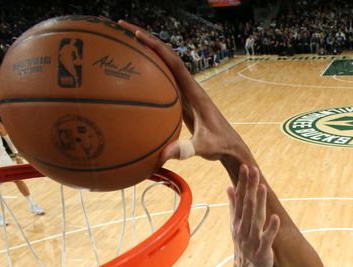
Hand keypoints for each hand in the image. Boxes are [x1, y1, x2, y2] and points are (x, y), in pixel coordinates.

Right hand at [118, 20, 251, 165]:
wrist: (231, 147)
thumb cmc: (219, 145)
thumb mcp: (202, 148)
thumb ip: (185, 149)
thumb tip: (163, 154)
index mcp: (195, 93)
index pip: (174, 63)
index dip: (156, 46)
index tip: (136, 33)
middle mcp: (190, 88)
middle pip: (166, 57)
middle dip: (146, 40)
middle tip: (122, 27)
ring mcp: (186, 93)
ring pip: (165, 67)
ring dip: (147, 53)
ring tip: (123, 42)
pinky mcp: (182, 101)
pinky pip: (164, 81)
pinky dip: (149, 73)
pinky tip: (133, 74)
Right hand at [227, 164, 278, 266]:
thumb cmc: (243, 245)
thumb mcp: (235, 225)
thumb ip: (233, 206)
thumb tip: (229, 187)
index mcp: (238, 221)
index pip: (240, 198)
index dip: (243, 182)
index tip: (245, 166)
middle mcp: (243, 228)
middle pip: (247, 205)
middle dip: (250, 187)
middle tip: (252, 169)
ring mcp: (252, 239)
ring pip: (255, 219)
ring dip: (259, 203)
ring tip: (262, 187)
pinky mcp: (262, 251)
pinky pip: (267, 239)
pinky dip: (271, 228)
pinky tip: (276, 217)